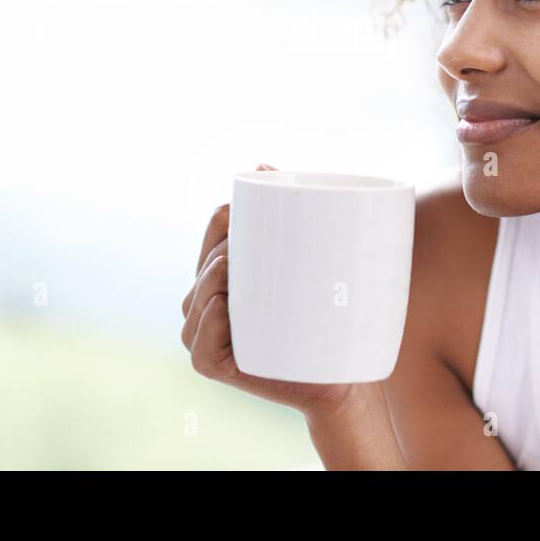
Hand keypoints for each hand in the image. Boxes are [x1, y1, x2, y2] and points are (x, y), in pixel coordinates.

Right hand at [180, 164, 356, 418]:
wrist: (343, 377)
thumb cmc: (327, 316)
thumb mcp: (313, 260)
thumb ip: (295, 211)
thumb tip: (261, 163)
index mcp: (226, 273)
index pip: (215, 232)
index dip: (226, 215)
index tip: (251, 205)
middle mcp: (208, 302)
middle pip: (204, 262)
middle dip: (221, 245)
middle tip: (252, 236)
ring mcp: (207, 336)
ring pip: (196, 299)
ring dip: (211, 278)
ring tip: (232, 263)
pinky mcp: (215, 366)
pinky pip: (199, 344)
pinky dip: (207, 323)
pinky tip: (221, 304)